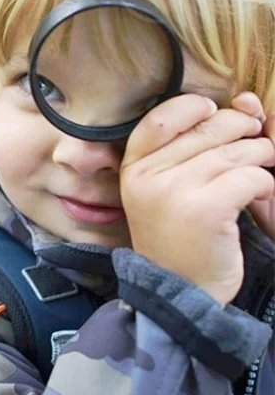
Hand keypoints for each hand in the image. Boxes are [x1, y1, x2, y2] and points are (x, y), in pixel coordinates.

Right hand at [121, 94, 274, 306]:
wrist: (179, 291)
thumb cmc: (179, 236)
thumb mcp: (166, 189)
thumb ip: (197, 146)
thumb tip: (248, 103)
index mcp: (133, 167)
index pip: (161, 117)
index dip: (196, 108)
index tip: (215, 116)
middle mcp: (148, 175)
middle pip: (209, 128)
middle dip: (243, 133)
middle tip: (253, 150)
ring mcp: (175, 191)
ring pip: (237, 151)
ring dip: (260, 160)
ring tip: (258, 179)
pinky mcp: (206, 208)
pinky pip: (251, 176)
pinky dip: (265, 186)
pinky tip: (259, 200)